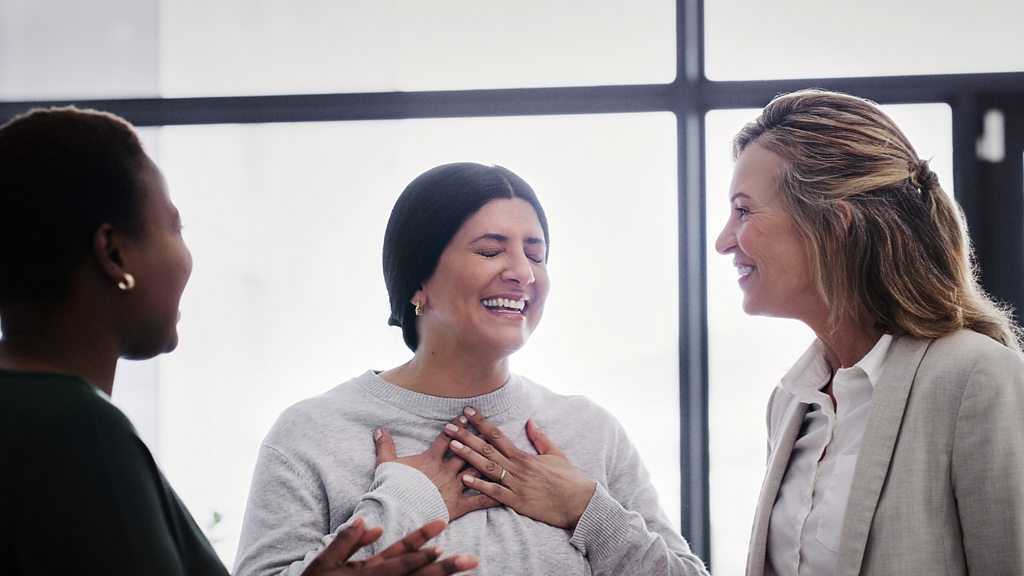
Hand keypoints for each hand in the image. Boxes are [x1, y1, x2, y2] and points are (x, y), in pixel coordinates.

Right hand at [302, 517, 477, 575]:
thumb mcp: (323, 562)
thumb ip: (346, 541)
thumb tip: (367, 521)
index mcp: (367, 573)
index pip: (399, 559)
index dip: (420, 550)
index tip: (442, 543)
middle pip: (418, 575)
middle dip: (445, 568)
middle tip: (471, 559)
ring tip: (464, 568)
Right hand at [375, 415, 498, 520]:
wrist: (397, 512)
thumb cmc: (391, 488)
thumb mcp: (386, 464)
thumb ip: (385, 446)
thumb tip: (379, 429)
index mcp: (431, 459)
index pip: (447, 438)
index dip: (457, 426)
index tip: (466, 415)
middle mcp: (446, 470)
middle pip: (467, 451)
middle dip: (479, 439)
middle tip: (490, 429)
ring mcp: (454, 487)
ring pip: (476, 470)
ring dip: (488, 461)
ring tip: (501, 453)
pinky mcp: (458, 506)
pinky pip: (479, 500)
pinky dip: (493, 496)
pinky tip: (505, 491)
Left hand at [445, 408, 595, 528]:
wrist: (579, 501)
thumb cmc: (568, 479)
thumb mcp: (555, 454)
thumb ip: (540, 438)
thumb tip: (529, 422)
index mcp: (523, 455)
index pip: (497, 435)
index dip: (480, 423)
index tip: (467, 412)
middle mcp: (517, 467)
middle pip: (487, 448)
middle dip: (466, 436)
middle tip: (449, 426)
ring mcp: (516, 484)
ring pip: (487, 466)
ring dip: (468, 455)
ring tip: (452, 445)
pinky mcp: (517, 501)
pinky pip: (495, 491)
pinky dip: (480, 484)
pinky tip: (465, 478)